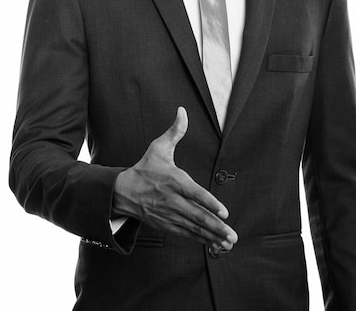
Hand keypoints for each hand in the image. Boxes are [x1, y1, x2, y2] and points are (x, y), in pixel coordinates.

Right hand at [112, 107, 237, 250]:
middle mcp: (172, 200)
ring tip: (229, 243)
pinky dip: (201, 240)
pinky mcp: (167, 225)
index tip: (224, 212)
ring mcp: (169, 215)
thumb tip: (182, 111)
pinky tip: (215, 245)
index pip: (194, 193)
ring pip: (194, 228)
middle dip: (216, 226)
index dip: (209, 203)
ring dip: (212, 236)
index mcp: (173, 181)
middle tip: (232, 235)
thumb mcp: (158, 147)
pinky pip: (187, 234)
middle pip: (196, 216)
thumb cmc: (144, 168)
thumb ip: (175, 131)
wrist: (122, 192)